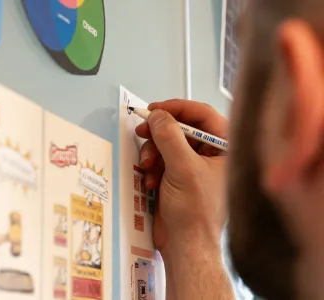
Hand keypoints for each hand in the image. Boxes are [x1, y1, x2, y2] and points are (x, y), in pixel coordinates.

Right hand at [136, 100, 227, 255]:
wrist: (185, 245)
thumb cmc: (195, 212)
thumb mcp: (183, 168)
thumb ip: (169, 136)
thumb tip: (157, 114)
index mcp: (224, 149)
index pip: (202, 115)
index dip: (177, 108)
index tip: (154, 109)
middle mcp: (211, 154)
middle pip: (182, 128)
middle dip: (159, 133)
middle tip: (142, 131)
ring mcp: (194, 165)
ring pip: (168, 143)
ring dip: (153, 152)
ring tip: (148, 166)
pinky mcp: (179, 176)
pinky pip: (162, 159)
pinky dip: (153, 166)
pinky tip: (151, 181)